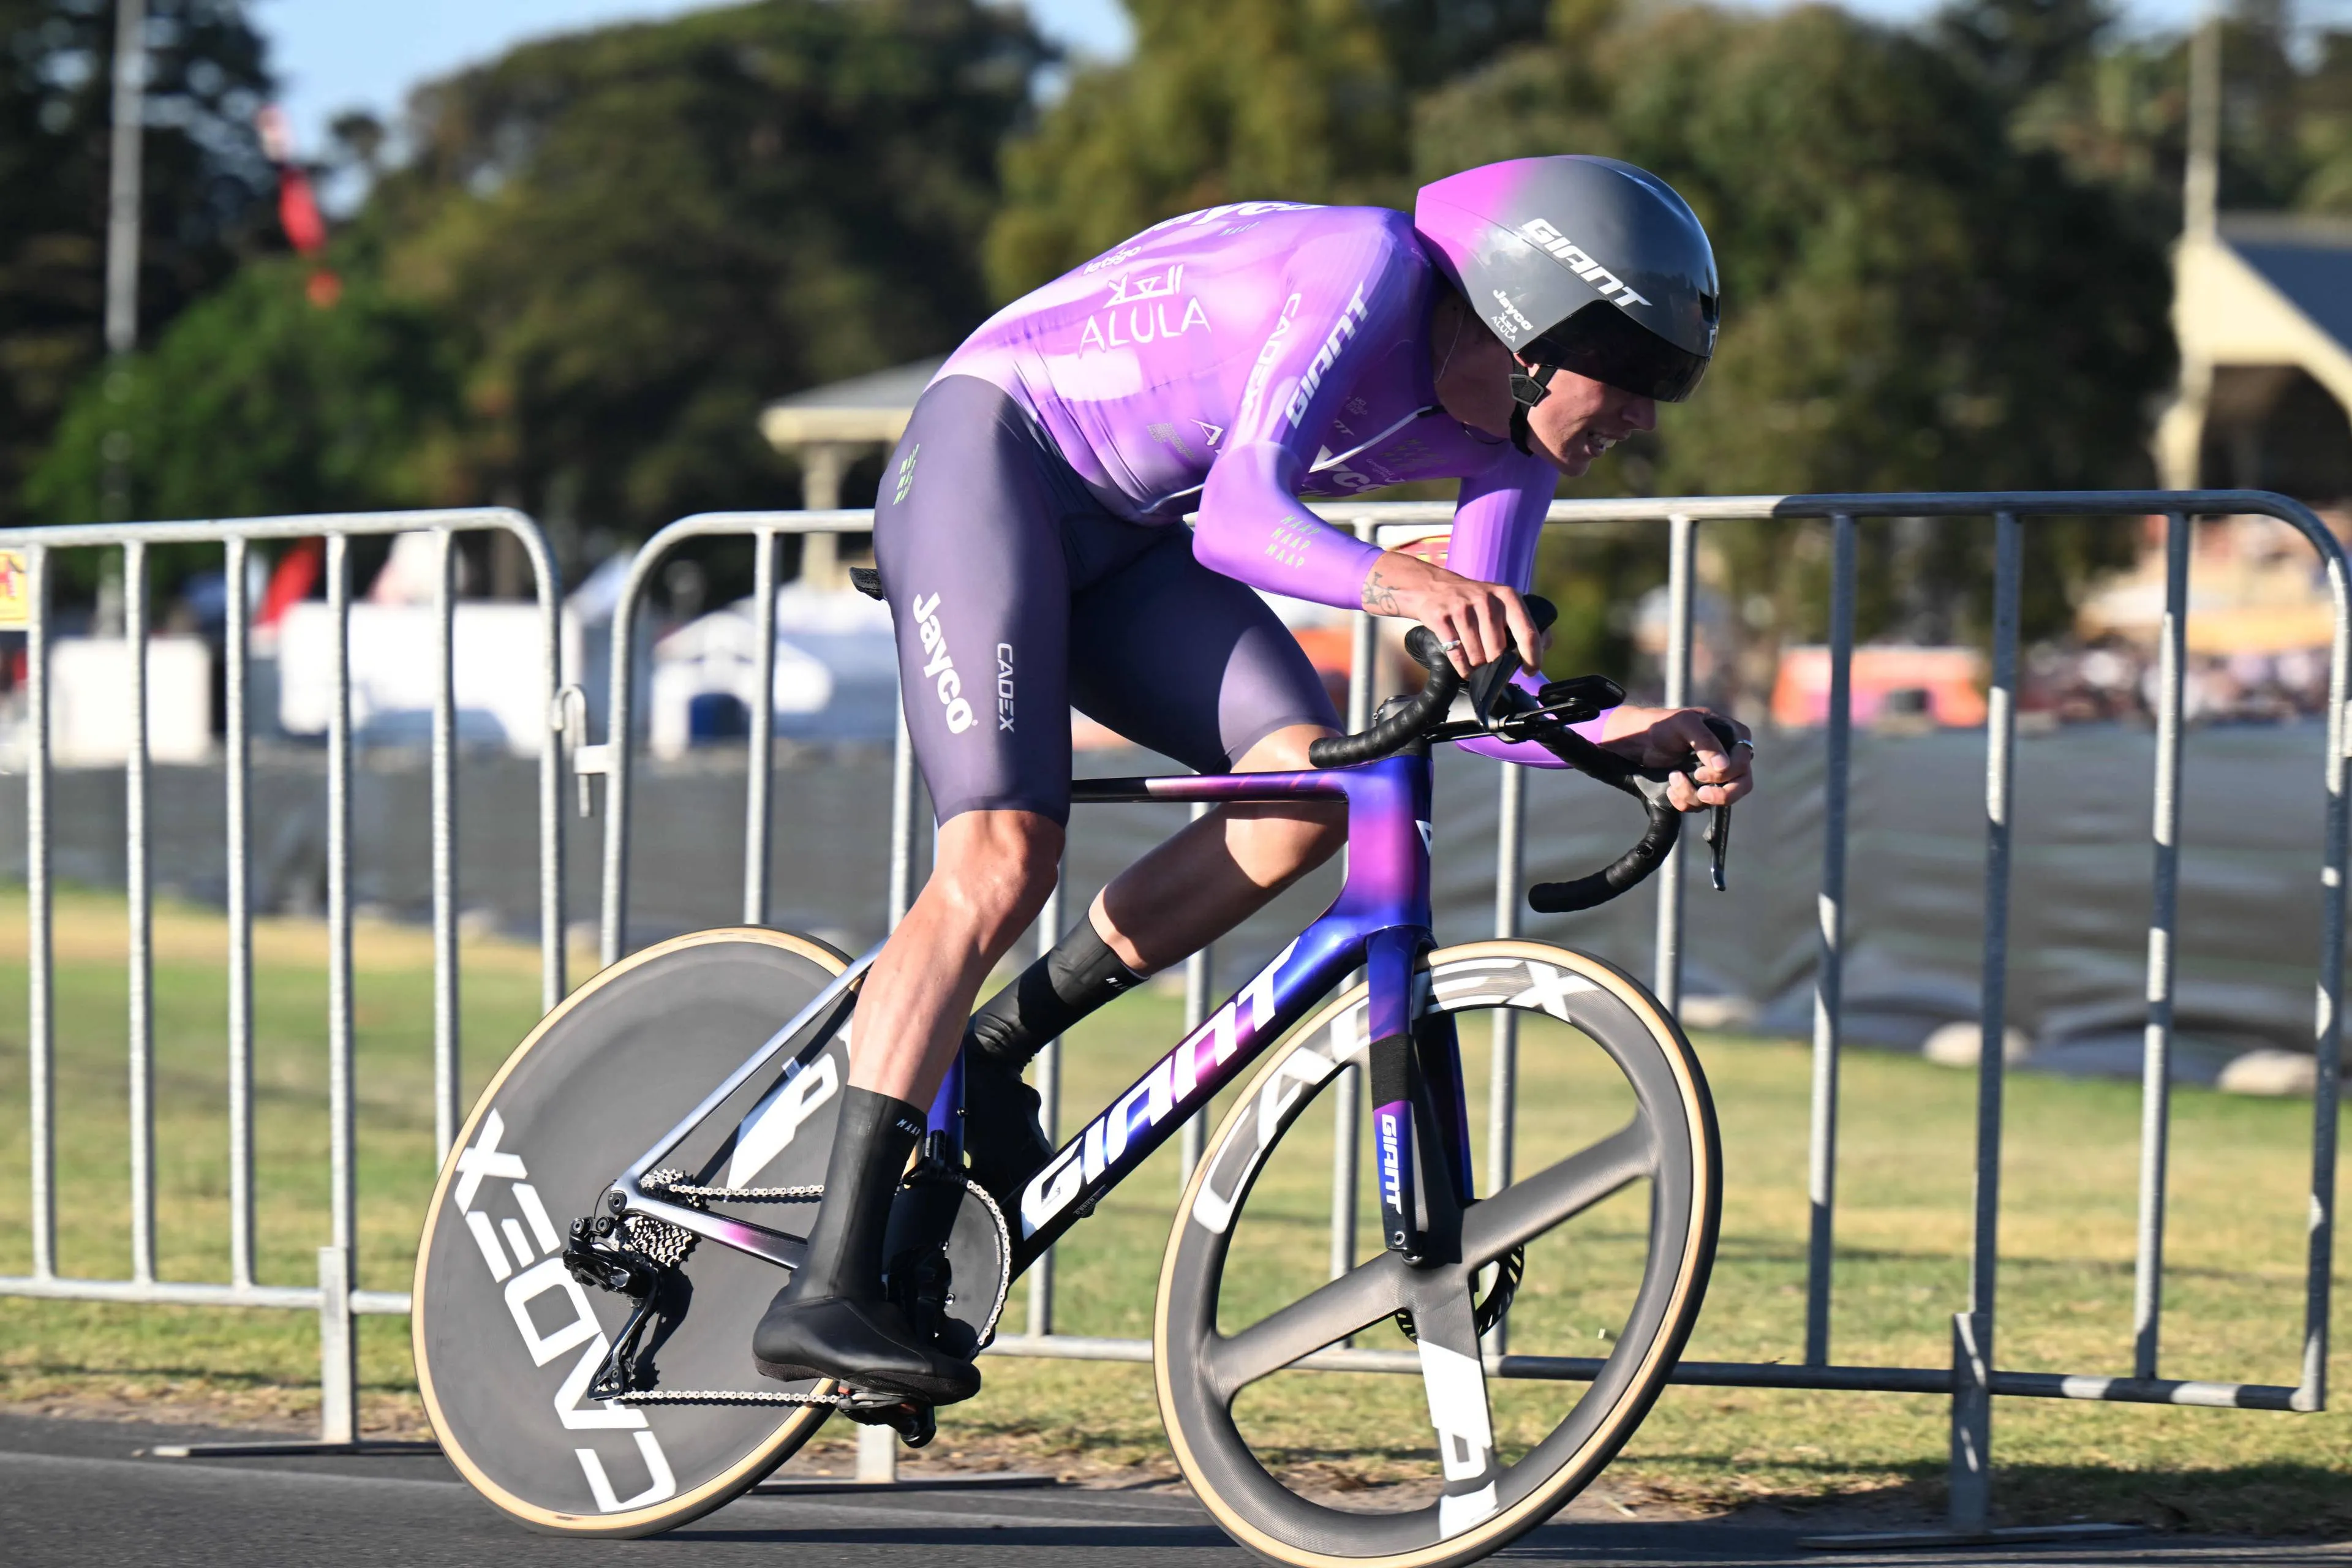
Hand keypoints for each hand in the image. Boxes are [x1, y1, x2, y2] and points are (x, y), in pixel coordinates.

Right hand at [1358, 550, 1542, 677]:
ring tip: (1475, 663)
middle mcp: (1486, 600)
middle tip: (1490, 664)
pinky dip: (1462, 668)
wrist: (1429, 586)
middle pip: (1498, 651)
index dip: (1532, 657)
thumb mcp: (1500, 601)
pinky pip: (1456, 655)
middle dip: (1495, 664)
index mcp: (1507, 597)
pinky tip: (1464, 667)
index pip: (1527, 632)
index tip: (1530, 671)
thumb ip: (1523, 621)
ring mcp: (1461, 608)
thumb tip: (1546, 644)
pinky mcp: (1440, 618)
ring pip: (1477, 655)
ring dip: (1477, 666)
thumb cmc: (1471, 600)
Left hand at [1598, 706, 1754, 810]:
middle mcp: (1729, 755)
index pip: (1743, 761)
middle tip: (1702, 794)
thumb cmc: (1663, 725)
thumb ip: (1705, 742)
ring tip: (1673, 778)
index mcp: (1732, 735)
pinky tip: (1671, 789)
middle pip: (1742, 785)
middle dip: (1722, 794)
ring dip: (1694, 795)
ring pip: (1720, 798)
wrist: (1639, 740)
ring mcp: (1715, 774)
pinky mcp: (1700, 788)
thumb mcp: (1684, 724)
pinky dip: (1685, 802)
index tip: (1701, 773)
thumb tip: (1723, 766)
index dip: (1728, 772)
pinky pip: (1701, 805)